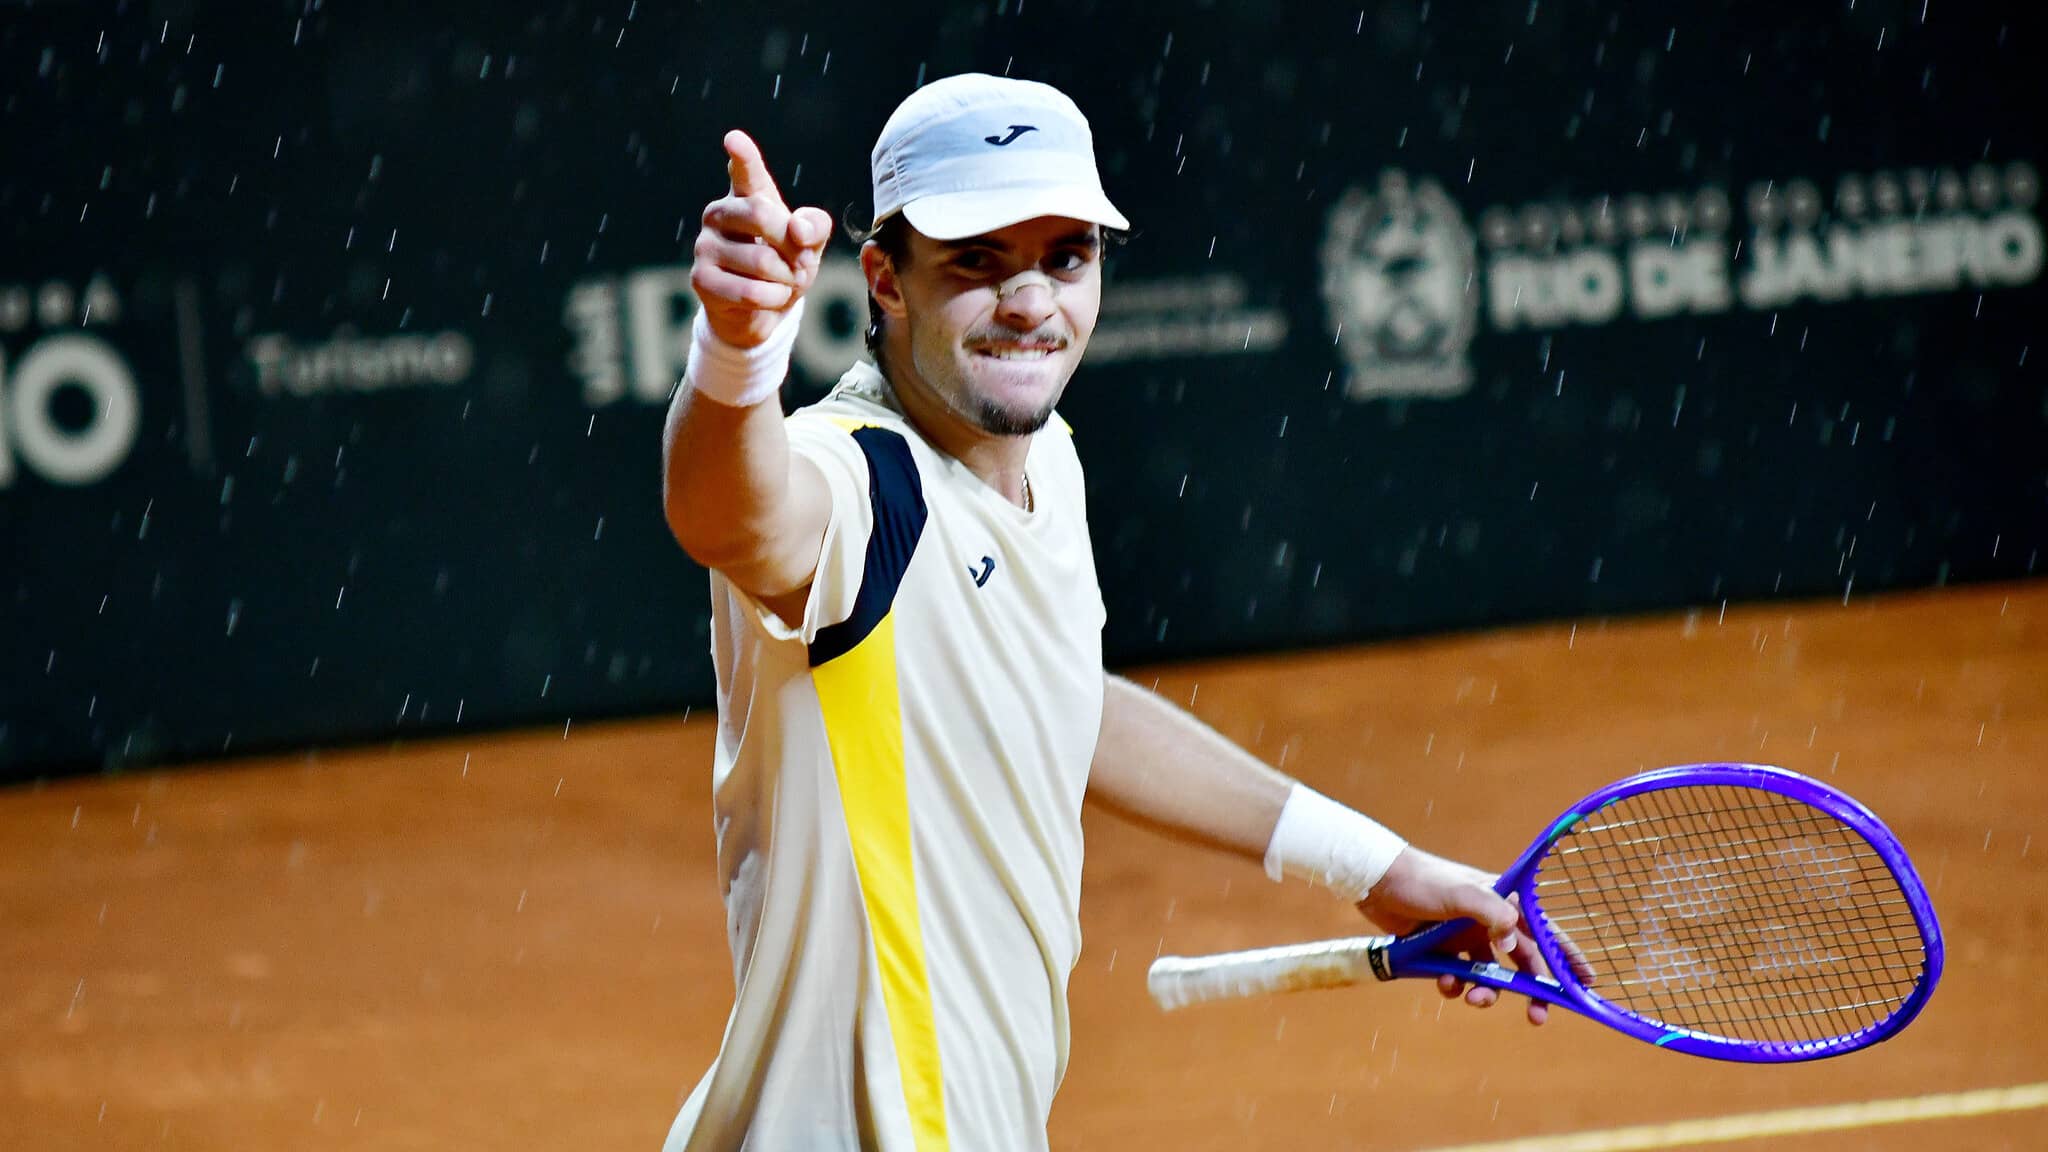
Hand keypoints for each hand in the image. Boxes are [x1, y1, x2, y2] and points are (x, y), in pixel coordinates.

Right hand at [690, 130, 834, 348]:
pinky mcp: (700, 279)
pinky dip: (773, 299)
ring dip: (787, 279)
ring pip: (762, 261)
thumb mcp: (809, 244)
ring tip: (785, 282)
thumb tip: (799, 230)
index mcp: (746, 196)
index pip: (745, 172)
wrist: (761, 310)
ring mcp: (704, 245)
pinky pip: (750, 291)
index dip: (743, 156)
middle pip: (761, 214)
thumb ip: (815, 227)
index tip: (734, 139)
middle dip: (792, 245)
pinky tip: (771, 297)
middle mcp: (719, 213)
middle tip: (802, 263)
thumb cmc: (784, 266)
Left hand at [1356, 846, 1555, 1025]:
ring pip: (1489, 975)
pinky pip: (1458, 976)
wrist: (1376, 882)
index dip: (1567, 955)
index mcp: (1501, 902)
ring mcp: (1466, 936)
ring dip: (1487, 992)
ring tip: (1473, 998)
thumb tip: (1514, 939)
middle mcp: (1488, 921)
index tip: (1587, 980)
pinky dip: (1455, 985)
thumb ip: (1490, 912)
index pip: (1544, 931)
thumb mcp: (1459, 893)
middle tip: (1538, 1017)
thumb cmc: (1421, 880)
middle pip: (1522, 962)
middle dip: (1531, 991)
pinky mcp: (1442, 949)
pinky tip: (1444, 983)